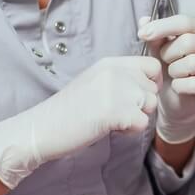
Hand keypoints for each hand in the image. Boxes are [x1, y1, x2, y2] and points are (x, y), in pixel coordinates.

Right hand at [0, 56, 160, 188]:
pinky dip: (130, 131)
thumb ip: (120, 78)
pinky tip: (111, 129)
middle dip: (141, 104)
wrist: (42, 127)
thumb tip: (148, 86)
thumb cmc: (67, 110)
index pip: (152, 65)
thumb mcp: (95, 82)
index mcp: (110, 63)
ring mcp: (116, 90)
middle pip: (152, 88)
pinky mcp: (116, 112)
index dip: (152, 82)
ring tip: (113, 121)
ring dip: (136, 117)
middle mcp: (115, 72)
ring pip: (150, 105)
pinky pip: (142, 123)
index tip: (139, 97)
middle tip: (118, 113)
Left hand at [138, 14, 194, 143]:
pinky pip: (191, 83)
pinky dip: (179, 86)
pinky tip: (179, 86)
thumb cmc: (171, 71)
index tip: (143, 34)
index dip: (162, 26)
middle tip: (166, 61)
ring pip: (191, 63)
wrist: (176, 101)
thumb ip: (154, 36)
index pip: (184, 22)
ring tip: (174, 73)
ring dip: (174, 71)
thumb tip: (144, 21)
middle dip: (168, 54)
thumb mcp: (159, 50)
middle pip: (187, 42)